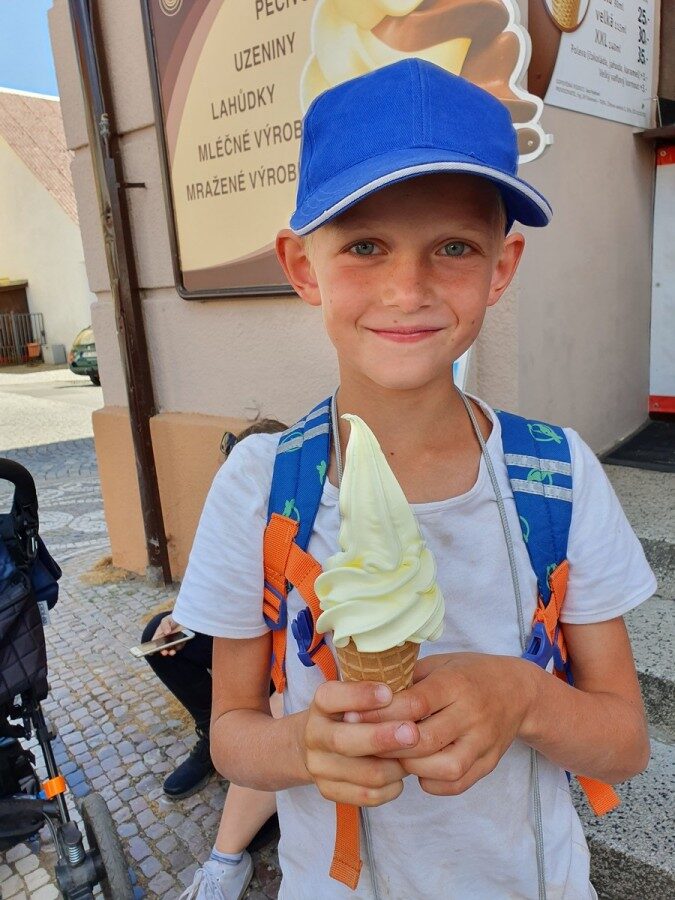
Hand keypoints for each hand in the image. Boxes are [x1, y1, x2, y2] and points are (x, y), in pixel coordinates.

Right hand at [152, 612, 184, 655]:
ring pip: (170, 649)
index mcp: (159, 635)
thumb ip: (165, 625)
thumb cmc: (171, 620)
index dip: (152, 647)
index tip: (153, 650)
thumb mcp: (166, 620)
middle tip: (164, 652)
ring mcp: (172, 643)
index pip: (154, 642)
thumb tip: (167, 632)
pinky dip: (178, 647)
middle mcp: (164, 641)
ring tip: (172, 652)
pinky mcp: (179, 643)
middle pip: (162, 648)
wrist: (182, 619)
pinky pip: (178, 647)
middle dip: (163, 651)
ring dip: (170, 652)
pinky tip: (179, 646)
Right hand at [302, 680, 419, 806]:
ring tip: (413, 754)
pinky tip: (399, 772)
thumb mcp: (360, 693)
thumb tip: (411, 693)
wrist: (322, 742)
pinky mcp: (329, 791)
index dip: (359, 696)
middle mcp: (314, 734)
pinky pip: (370, 795)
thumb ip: (379, 690)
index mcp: (321, 703)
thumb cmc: (354, 711)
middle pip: (344, 742)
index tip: (388, 693)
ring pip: (366, 773)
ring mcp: (319, 766)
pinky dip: (393, 785)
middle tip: (412, 733)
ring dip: (396, 765)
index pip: (332, 697)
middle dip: (381, 739)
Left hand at [351, 653, 534, 796]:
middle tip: (362, 742)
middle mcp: (472, 714)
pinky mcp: (489, 763)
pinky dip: (432, 783)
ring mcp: (483, 742)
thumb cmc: (469, 673)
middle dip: (388, 744)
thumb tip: (366, 693)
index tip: (352, 715)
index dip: (380, 713)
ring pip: (443, 767)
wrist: (518, 691)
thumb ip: (409, 679)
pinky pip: (458, 784)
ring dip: (410, 766)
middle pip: (424, 740)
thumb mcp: (440, 663)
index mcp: (455, 684)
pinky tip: (416, 770)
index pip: (414, 704)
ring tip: (391, 757)